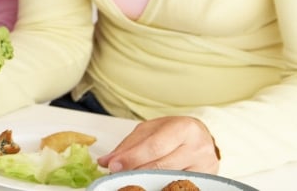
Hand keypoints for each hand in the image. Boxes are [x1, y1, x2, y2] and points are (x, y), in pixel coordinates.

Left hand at [100, 116, 220, 173]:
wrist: (202, 137)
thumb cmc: (173, 132)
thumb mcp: (150, 130)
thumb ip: (128, 145)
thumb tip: (105, 161)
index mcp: (184, 128)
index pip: (154, 146)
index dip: (132, 157)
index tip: (113, 165)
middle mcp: (199, 147)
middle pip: (162, 165)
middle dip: (135, 170)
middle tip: (117, 174)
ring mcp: (206, 166)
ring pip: (170, 178)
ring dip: (146, 180)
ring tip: (131, 178)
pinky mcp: (207, 179)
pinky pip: (180, 186)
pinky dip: (161, 185)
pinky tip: (150, 184)